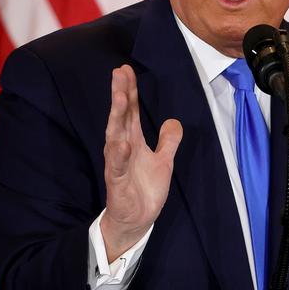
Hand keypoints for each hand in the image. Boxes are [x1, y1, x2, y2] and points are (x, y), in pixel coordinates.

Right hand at [100, 65, 182, 261]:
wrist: (136, 220)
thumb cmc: (144, 189)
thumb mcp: (164, 162)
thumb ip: (168, 141)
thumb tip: (173, 121)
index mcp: (132, 141)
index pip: (130, 111)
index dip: (129, 90)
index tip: (125, 69)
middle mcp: (122, 148)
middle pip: (120, 117)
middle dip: (120, 95)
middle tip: (119, 74)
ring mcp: (118, 164)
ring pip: (115, 136)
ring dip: (117, 117)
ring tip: (121, 98)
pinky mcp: (117, 183)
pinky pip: (118, 167)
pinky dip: (120, 155)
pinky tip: (122, 143)